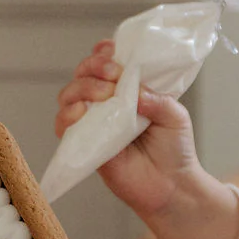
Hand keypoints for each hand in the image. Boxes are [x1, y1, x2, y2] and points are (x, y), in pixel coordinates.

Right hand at [56, 41, 238, 238]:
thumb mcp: (175, 116)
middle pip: (82, 75)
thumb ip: (156, 99)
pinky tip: (80, 113)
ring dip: (81, 88)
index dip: (102, 54)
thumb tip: (132, 90)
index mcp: (126, 92)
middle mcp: (105, 105)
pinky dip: (66, 116)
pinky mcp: (85, 146)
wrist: (172, 187)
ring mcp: (93, 125)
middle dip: (92, 68)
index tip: (112, 51)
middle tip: (113, 75)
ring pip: (69, 97)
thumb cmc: (174, 150)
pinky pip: (64, 128)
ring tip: (104, 94)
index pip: (104, 65)